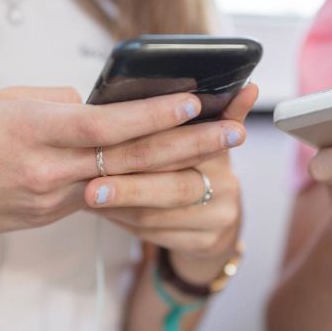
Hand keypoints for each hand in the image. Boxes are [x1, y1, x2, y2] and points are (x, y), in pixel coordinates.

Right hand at [0, 86, 247, 246]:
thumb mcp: (4, 102)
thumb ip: (58, 105)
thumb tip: (98, 107)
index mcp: (32, 131)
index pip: (107, 126)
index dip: (155, 114)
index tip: (196, 101)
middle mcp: (46, 172)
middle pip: (130, 160)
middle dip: (189, 145)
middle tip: (235, 132)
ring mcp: (48, 202)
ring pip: (123, 186)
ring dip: (174, 171)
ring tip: (217, 159)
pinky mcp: (46, 219)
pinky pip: (97, 199)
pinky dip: (133, 187)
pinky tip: (167, 176)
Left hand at [84, 85, 258, 281]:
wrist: (215, 226)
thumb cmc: (197, 170)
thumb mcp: (204, 136)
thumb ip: (216, 110)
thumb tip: (248, 86)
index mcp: (224, 151)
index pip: (195, 142)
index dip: (161, 138)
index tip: (123, 136)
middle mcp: (227, 186)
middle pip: (174, 185)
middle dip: (129, 187)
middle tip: (90, 187)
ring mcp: (218, 219)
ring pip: (156, 215)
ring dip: (117, 206)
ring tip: (84, 195)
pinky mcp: (204, 244)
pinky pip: (150, 233)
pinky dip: (121, 221)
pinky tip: (99, 210)